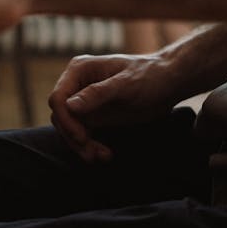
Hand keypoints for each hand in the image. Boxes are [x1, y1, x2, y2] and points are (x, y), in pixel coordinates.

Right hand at [48, 52, 175, 162]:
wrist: (168, 83)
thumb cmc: (148, 76)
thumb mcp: (124, 85)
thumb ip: (96, 94)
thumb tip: (68, 105)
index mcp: (80, 70)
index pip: (58, 98)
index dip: (66, 120)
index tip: (82, 138)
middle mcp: (78, 84)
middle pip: (61, 116)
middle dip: (73, 137)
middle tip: (91, 154)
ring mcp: (85, 101)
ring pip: (70, 128)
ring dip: (82, 146)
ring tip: (101, 157)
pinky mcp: (95, 116)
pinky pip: (83, 134)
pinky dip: (90, 146)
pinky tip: (105, 154)